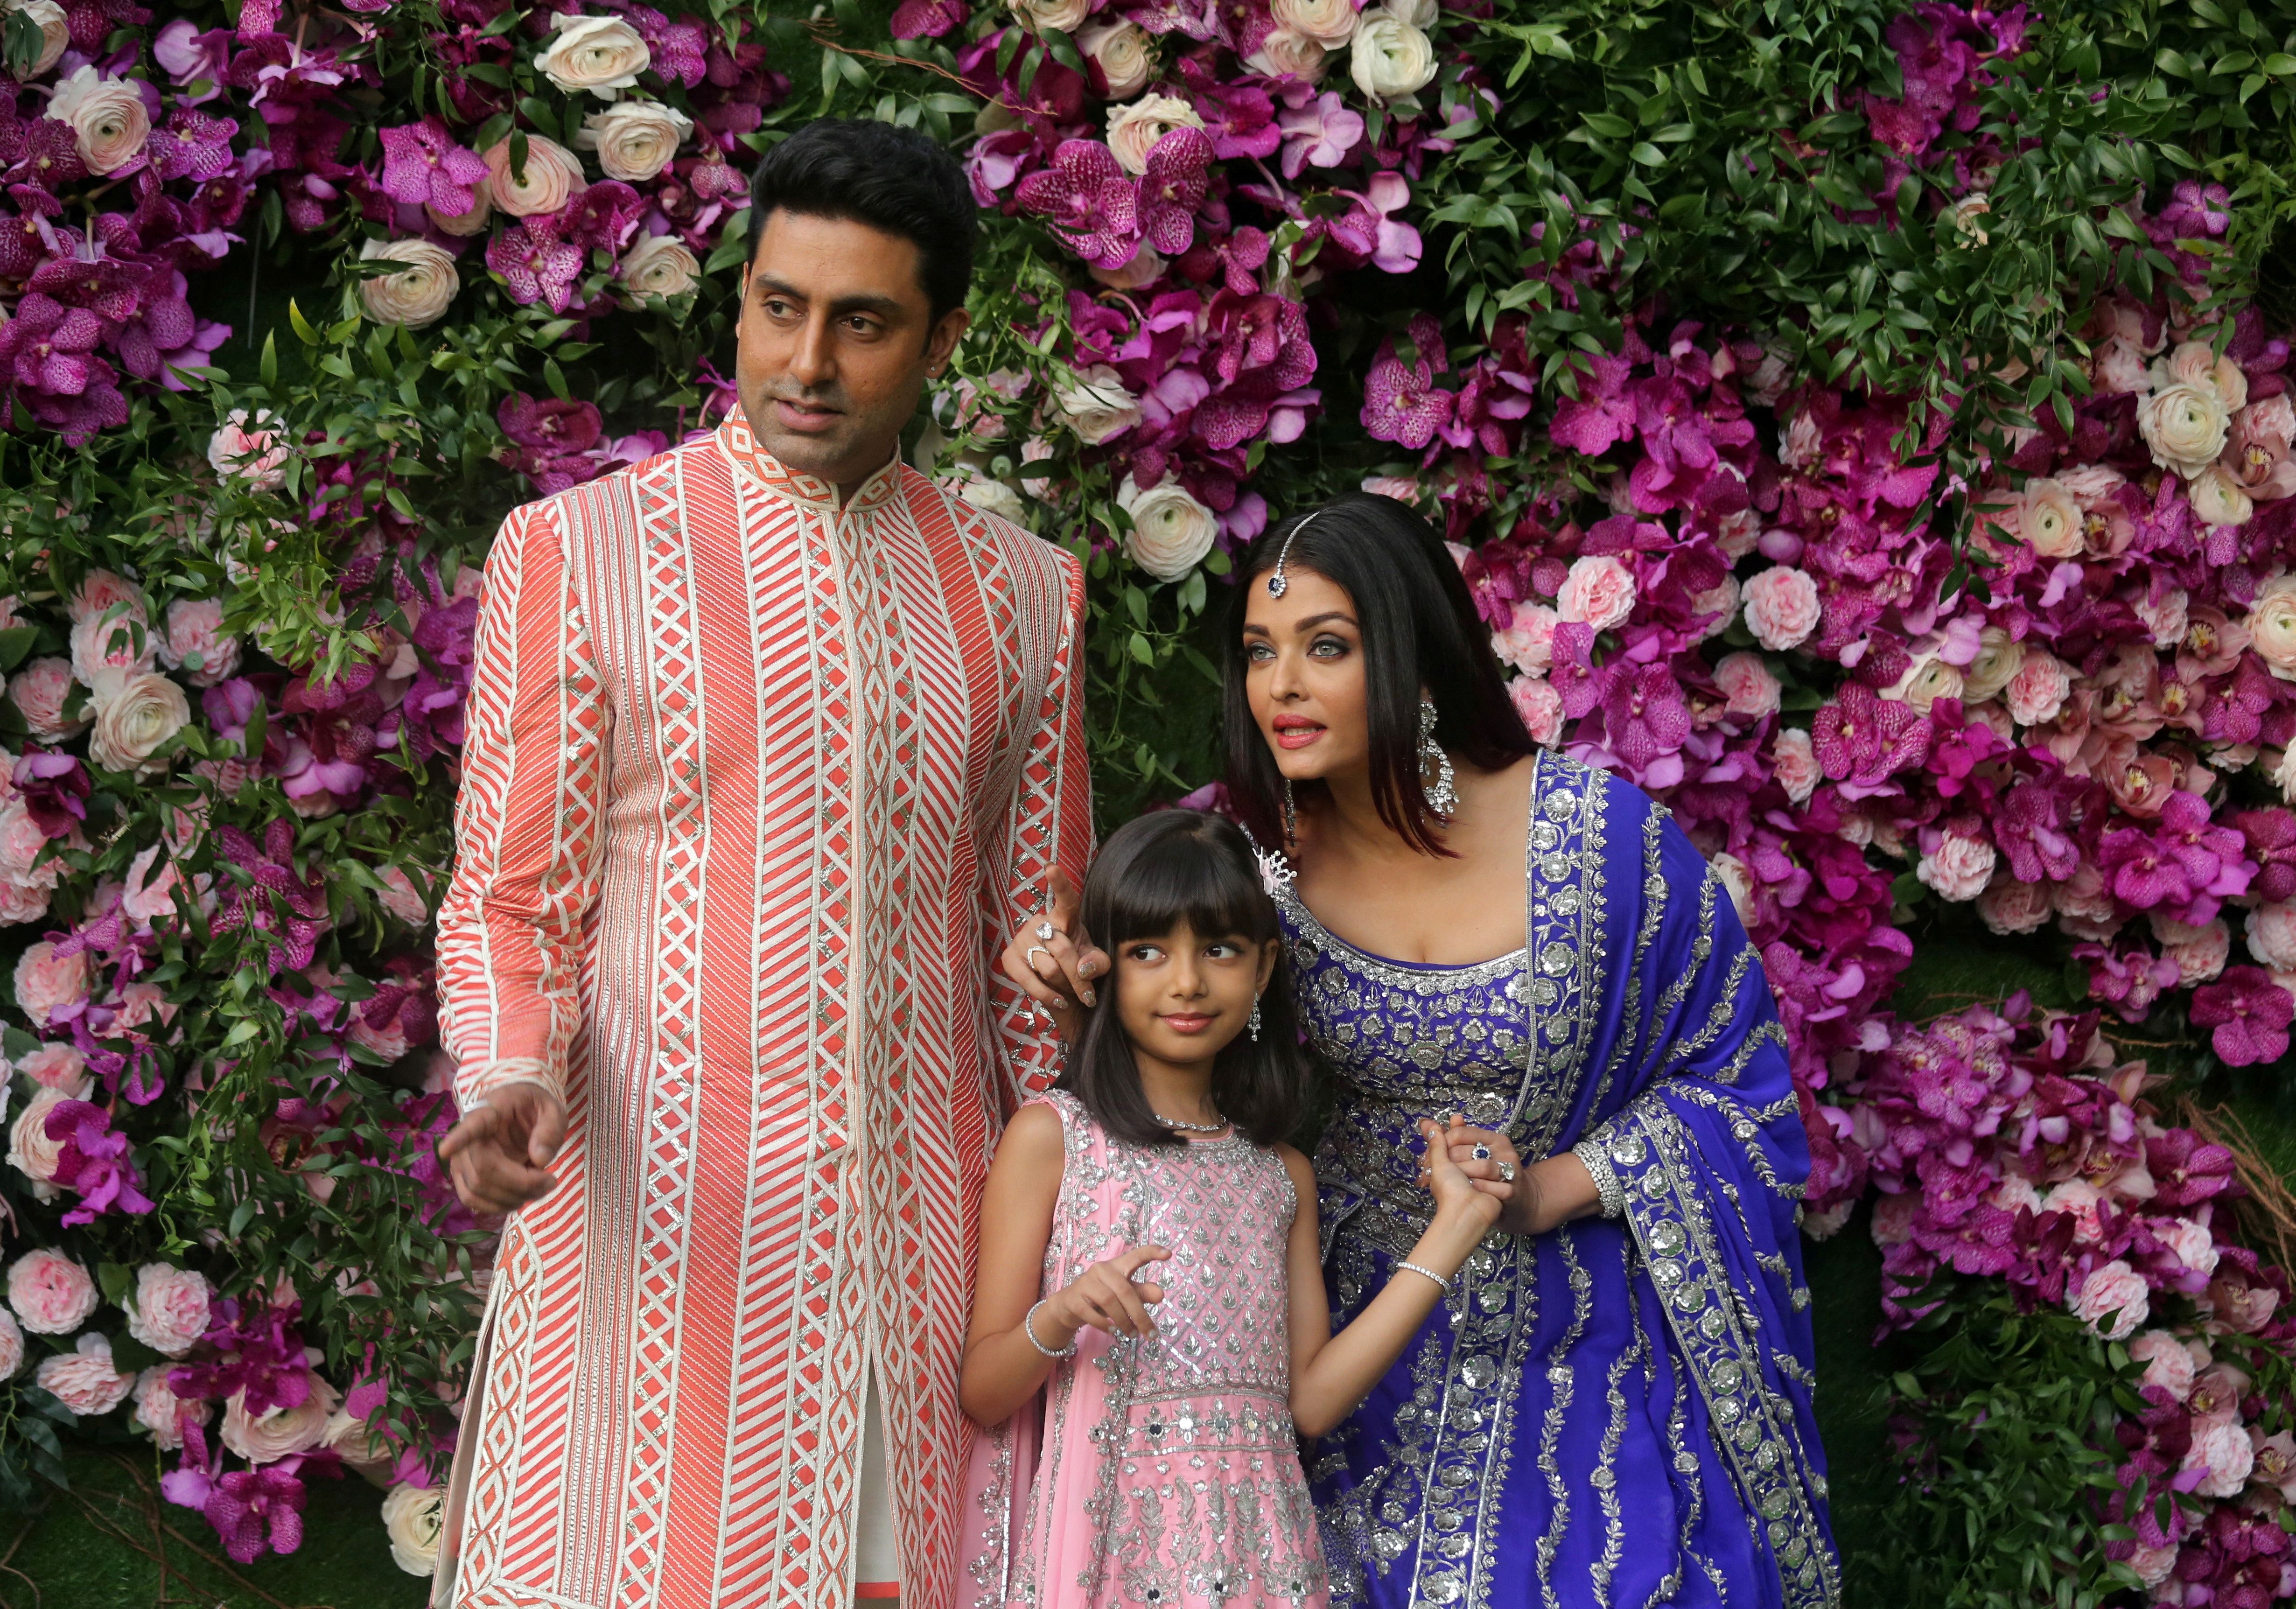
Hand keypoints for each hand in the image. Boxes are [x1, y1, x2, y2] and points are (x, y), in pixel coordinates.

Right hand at [436, 1083, 567, 1214]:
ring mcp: (461, 1161)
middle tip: (551, 1181)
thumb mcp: (552, 1111)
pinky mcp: (464, 1179)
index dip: (457, 1139)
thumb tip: (540, 1159)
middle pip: (482, 1171)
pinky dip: (501, 1206)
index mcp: (488, 1113)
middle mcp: (467, 1139)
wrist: (520, 1115)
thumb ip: (549, 1130)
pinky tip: (522, 1197)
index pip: (470, 1126)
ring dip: (513, 1198)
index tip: (446, 1149)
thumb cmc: (533, 1110)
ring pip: (477, 1191)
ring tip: (541, 1189)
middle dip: (521, 1184)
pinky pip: (474, 1201)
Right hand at [999, 869, 1108, 1032]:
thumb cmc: (1080, 966)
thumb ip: (1098, 963)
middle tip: (1089, 994)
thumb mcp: (1096, 963)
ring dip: (1065, 987)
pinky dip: (1047, 995)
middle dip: (1079, 978)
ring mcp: (1022, 939)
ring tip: (1071, 991)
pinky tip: (1059, 1000)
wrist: (1062, 987)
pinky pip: (1029, 982)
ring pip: (1049, 969)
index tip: (1051, 868)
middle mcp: (1040, 923)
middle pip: (1063, 951)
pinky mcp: (1009, 959)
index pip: (1065, 899)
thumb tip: (1082, 969)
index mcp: (1064, 917)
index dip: (1059, 884)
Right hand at [1044, 1244, 1169, 1341]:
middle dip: (1140, 1314)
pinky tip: (1113, 1332)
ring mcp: (1085, 1283)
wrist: (1068, 1307)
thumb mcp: (1123, 1295)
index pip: (1135, 1256)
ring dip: (1124, 1322)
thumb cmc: (1101, 1298)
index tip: (1168, 1254)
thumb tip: (1160, 1295)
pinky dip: (1104, 1325)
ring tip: (1133, 1334)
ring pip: (1109, 1301)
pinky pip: (1091, 1313)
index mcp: (1117, 1266)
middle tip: (1152, 1334)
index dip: (1151, 1253)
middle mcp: (1101, 1270)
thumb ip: (1141, 1293)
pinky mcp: (1074, 1299)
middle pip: (1125, 1290)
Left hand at [1417, 1114, 1534, 1235]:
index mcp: (1488, 1138)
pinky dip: (1482, 1192)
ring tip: (1470, 1187)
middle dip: (1456, 1168)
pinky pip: (1492, 1185)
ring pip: (1483, 1167)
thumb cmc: (1457, 1187)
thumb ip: (1439, 1139)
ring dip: (1471, 1181)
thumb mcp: (1446, 1161)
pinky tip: (1480, 1195)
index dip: (1445, 1147)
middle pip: (1468, 1151)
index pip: (1459, 1133)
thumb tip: (1425, 1122)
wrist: (1476, 1214)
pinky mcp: (1511, 1187)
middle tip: (1456, 1178)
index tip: (1441, 1160)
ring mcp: (1508, 1168)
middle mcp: (1501, 1149)